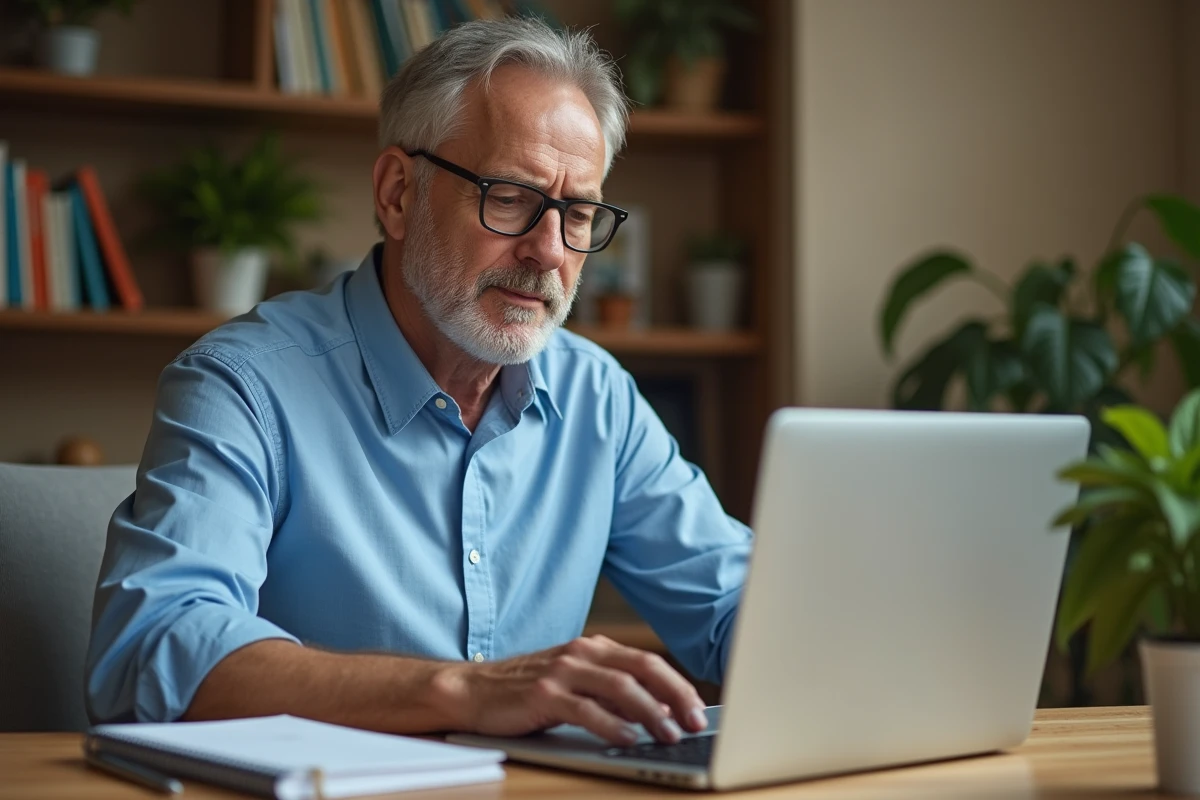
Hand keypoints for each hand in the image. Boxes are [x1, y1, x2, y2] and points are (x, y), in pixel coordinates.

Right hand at [438, 635, 708, 745]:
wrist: (472, 690)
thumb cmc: (526, 691)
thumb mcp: (575, 685)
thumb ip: (612, 693)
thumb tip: (659, 710)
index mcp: (593, 648)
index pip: (648, 662)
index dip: (678, 685)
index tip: (698, 709)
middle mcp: (582, 653)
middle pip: (642, 669)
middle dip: (675, 695)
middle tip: (696, 722)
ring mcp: (562, 671)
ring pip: (620, 687)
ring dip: (650, 712)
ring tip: (669, 734)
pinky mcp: (544, 693)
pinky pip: (586, 709)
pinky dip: (612, 724)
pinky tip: (628, 738)